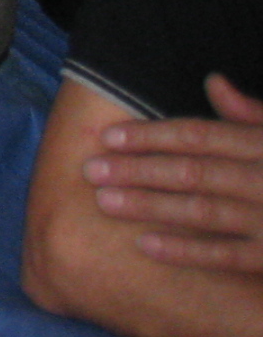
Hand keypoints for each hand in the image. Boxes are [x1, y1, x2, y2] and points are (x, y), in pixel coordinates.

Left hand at [86, 74, 262, 273]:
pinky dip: (186, 250)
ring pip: (202, 211)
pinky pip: (227, 255)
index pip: (200, 136)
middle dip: (138, 169)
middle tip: (89, 168)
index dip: (152, 135)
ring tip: (104, 200)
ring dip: (150, 205)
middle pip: (193, 172)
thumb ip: (255, 114)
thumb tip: (213, 81)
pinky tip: (145, 244)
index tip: (109, 136)